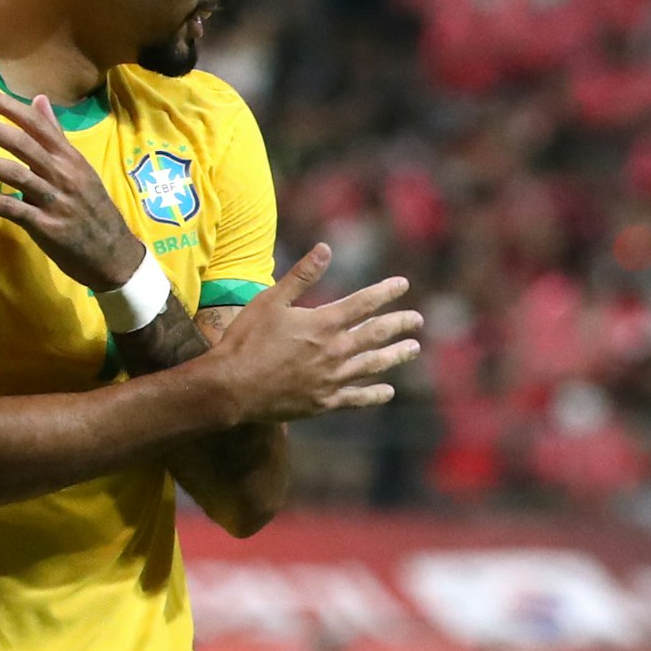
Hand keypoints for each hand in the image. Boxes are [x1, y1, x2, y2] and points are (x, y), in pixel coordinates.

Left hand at [0, 90, 149, 292]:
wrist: (115, 255)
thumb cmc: (94, 210)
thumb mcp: (81, 169)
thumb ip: (56, 136)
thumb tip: (39, 100)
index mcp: (71, 159)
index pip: (39, 126)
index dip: (10, 109)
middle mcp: (64, 175)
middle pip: (23, 144)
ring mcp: (55, 201)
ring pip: (15, 174)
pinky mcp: (46, 226)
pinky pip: (10, 208)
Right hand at [202, 258, 421, 420]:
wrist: (232, 387)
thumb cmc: (247, 340)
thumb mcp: (270, 301)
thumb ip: (301, 276)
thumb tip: (325, 249)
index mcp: (323, 324)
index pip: (364, 303)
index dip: (385, 292)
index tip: (403, 285)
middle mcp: (334, 351)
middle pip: (376, 334)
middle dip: (399, 324)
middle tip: (418, 320)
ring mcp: (331, 379)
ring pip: (373, 365)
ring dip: (395, 356)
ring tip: (413, 349)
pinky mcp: (324, 402)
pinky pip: (357, 398)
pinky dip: (374, 395)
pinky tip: (389, 392)